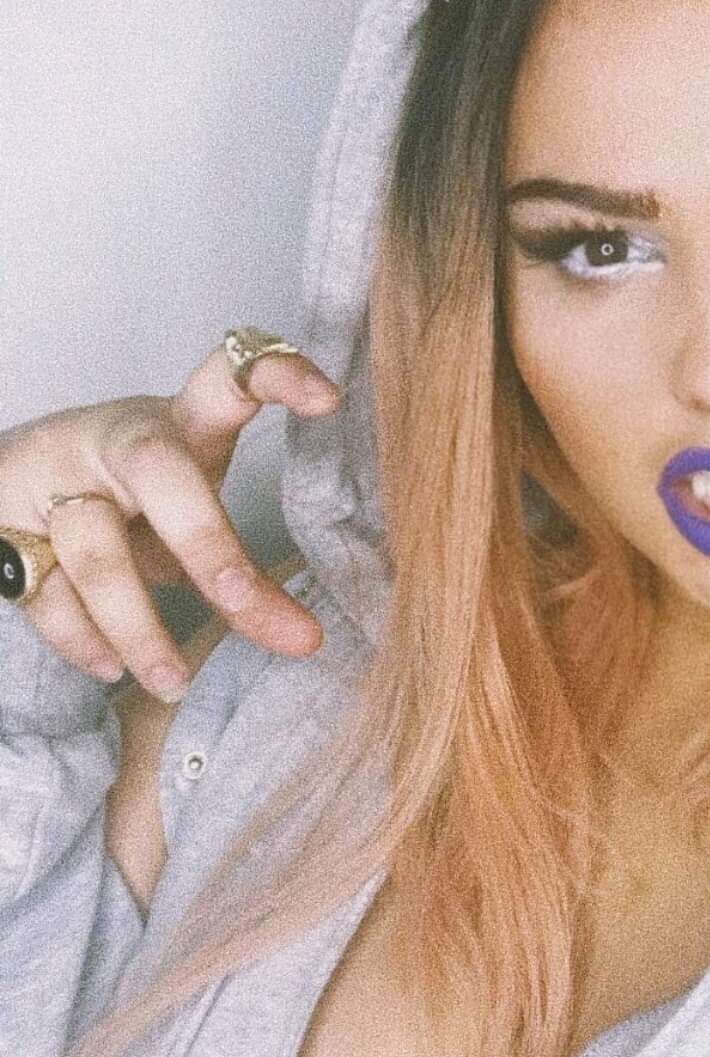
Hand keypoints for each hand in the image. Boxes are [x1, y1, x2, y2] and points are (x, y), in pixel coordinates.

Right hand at [0, 340, 340, 702]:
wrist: (18, 485)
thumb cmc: (134, 501)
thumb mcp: (187, 512)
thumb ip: (237, 571)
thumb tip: (302, 640)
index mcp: (179, 421)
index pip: (231, 375)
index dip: (279, 376)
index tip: (329, 400)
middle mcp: (114, 438)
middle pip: (160, 471)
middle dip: (207, 544)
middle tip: (244, 602)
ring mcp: (53, 477)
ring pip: (96, 549)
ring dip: (139, 626)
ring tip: (174, 681)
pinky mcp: (3, 524)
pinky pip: (44, 591)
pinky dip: (82, 638)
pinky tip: (113, 668)